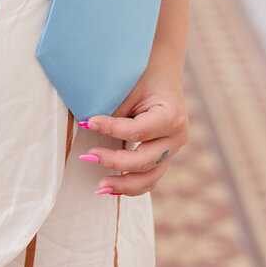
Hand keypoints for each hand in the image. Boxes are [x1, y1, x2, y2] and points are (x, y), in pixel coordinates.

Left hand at [77, 69, 188, 197]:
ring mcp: (173, 151)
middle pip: (145, 161)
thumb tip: (88, 128)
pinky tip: (111, 189)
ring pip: (150, 178)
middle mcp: (177, 137)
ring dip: (123, 184)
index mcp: (171, 115)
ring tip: (99, 186)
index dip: (112, 129)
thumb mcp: (131, 89)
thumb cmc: (143, 79)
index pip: (138, 131)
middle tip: (88, 156)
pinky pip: (149, 179)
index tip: (88, 123)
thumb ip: (115, 111)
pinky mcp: (165, 158)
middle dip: (115, 161)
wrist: (163, 77)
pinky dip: (130, 186)